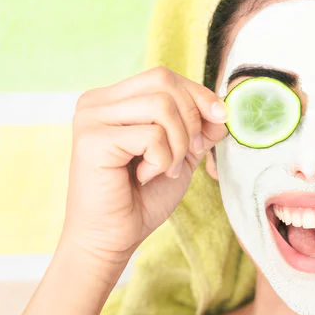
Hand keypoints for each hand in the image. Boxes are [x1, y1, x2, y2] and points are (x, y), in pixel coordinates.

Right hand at [61, 66, 228, 265]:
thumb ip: (201, 127)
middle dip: (191, 120)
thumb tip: (224, 108)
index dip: (198, 94)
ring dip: (178, 144)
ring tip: (165, 169)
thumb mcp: (182, 153)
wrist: (112, 238)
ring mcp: (90, 118)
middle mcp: (96, 102)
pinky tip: (144, 177)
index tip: (219, 119)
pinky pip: (151, 135)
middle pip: (164, 83)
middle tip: (189, 155)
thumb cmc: (143, 197)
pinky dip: (162, 160)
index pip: (164, 76)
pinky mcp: (92, 139)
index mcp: (113, 99)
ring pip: (161, 106)